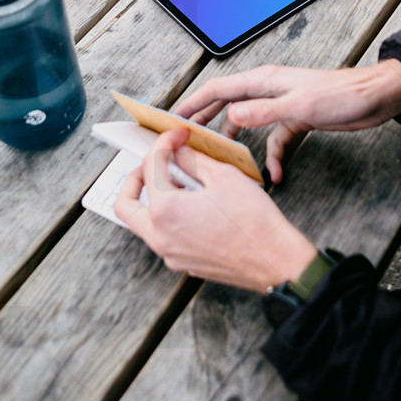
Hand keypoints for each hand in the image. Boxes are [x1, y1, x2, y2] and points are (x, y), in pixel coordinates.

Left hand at [115, 127, 317, 291]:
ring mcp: (170, 254)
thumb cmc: (253, 220)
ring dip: (154, 198)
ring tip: (181, 182)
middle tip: (154, 164)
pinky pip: (164, 236)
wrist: (275, 260)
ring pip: (143, 223)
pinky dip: (170, 216)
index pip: (151, 166)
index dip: (164, 144)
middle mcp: (160, 236)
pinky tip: (194, 204)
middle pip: (125, 204)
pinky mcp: (184, 263)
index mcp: (164, 211)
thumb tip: (178, 152)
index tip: (177, 137)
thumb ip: (193, 160)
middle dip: (135, 178)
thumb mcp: (223, 176)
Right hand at [174, 59, 400, 182]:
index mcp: (264, 81)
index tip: (175, 118)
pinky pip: (275, 139)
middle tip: (187, 138)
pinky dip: (271, 157)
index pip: (219, 89)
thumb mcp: (299, 105)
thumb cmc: (342, 94)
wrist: (375, 98)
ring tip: (223, 160)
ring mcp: (282, 105)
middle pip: (228, 104)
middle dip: (206, 120)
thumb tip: (231, 117)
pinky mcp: (296, 119)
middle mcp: (269, 90)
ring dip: (236, 142)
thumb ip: (263, 112)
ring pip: (248, 123)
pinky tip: (274, 175)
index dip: (194, 103)